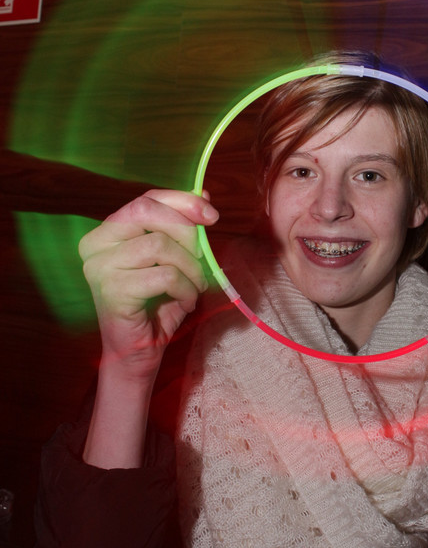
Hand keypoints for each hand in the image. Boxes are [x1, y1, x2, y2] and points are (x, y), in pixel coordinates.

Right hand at [79, 189, 218, 376]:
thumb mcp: (174, 259)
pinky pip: (164, 275)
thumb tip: (203, 195)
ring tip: (194, 286)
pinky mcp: (112, 291)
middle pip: (146, 211)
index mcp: (107, 232)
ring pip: (160, 245)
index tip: (211, 215)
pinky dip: (185, 288)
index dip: (182, 201)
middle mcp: (95, 245)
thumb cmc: (156, 305)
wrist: (139, 352)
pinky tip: (185, 301)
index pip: (146, 199)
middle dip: (186, 229)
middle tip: (202, 257)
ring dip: (190, 267)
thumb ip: (183, 227)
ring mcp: (99, 267)